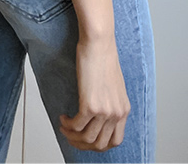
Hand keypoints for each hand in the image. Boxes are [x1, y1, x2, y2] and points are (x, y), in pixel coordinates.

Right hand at [59, 33, 130, 152]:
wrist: (99, 43)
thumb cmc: (103, 57)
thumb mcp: (113, 86)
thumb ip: (110, 102)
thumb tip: (99, 115)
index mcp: (124, 109)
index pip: (115, 141)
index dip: (99, 145)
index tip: (86, 140)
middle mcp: (116, 113)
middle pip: (99, 144)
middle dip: (83, 144)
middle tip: (71, 137)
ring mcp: (104, 111)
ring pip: (86, 138)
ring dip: (72, 136)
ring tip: (65, 127)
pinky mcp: (90, 105)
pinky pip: (76, 126)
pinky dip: (67, 125)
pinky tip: (63, 118)